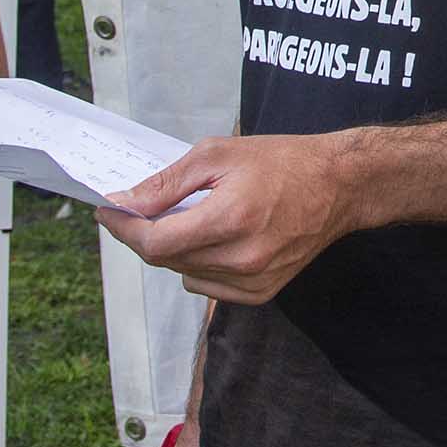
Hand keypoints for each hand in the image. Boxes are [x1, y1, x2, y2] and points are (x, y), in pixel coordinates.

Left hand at [96, 133, 359, 305]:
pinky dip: (199, 264)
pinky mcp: (261, 293)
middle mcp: (242, 258)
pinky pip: (207, 285)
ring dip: (174, 249)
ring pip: (184, 273)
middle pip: (165, 259)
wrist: (338, 186)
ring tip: (191, 218)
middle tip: (143, 207)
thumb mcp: (218, 154)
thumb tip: (125, 201)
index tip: (108, 211)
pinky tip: (215, 238)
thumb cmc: (282, 162)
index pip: (155, 242)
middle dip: (145, 233)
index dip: (123, 228)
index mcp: (231, 219)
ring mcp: (253, 280)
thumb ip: (167, 183)